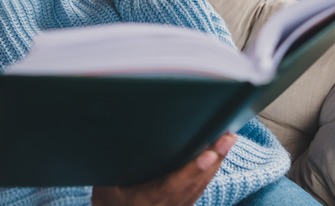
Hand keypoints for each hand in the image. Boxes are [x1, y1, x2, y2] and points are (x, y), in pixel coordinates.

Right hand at [92, 133, 236, 205]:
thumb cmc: (110, 201)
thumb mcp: (106, 186)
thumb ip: (116, 165)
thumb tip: (118, 137)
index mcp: (147, 200)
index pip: (172, 185)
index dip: (192, 170)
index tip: (209, 154)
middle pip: (195, 182)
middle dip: (214, 158)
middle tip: (227, 136)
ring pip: (201, 185)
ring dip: (217, 162)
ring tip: (228, 139)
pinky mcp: (182, 205)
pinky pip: (199, 188)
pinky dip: (211, 170)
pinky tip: (219, 155)